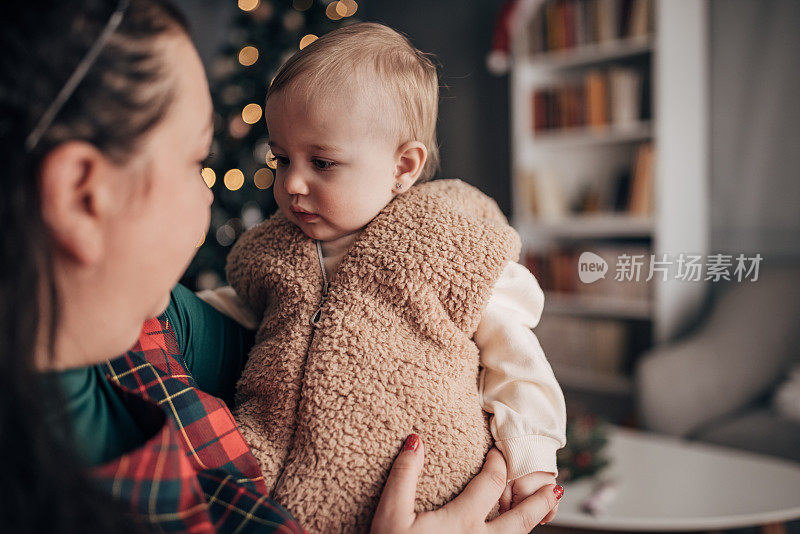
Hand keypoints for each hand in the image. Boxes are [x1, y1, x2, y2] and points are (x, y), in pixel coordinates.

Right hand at [371, 435, 562, 533]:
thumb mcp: (390, 515)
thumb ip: (404, 476)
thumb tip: (416, 440)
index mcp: (462, 521)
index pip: (492, 482)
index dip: (498, 462)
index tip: (497, 452)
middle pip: (522, 518)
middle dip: (540, 500)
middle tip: (555, 487)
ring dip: (533, 522)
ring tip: (544, 511)